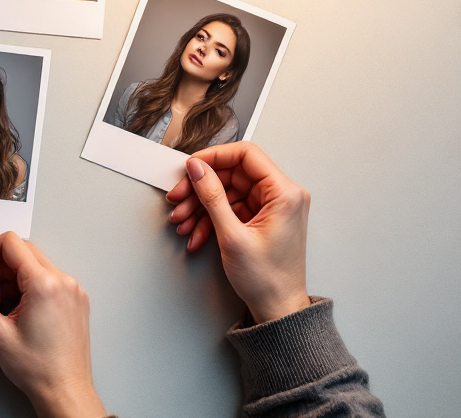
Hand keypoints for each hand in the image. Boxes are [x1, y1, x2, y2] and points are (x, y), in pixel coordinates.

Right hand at [0, 232, 104, 417]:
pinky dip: (17, 292)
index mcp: (45, 284)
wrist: (65, 392)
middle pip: (17, 255)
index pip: (9, 245)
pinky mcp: (71, 301)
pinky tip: (1, 311)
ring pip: (26, 270)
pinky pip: (40, 283)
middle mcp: (63, 282)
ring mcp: (70, 291)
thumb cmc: (39, 370)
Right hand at [165, 142, 310, 323]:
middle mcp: (281, 196)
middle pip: (232, 175)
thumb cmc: (268, 280)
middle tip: (179, 199)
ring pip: (226, 192)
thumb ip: (212, 197)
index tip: (192, 166)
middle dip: (200, 188)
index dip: (214, 157)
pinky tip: (196, 233)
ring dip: (200, 206)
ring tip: (183, 222)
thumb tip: (198, 170)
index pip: (246, 155)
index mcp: (284, 194)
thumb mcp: (232, 235)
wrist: (277, 309)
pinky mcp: (260, 219)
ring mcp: (270, 208)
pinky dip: (209, 219)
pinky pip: (229, 208)